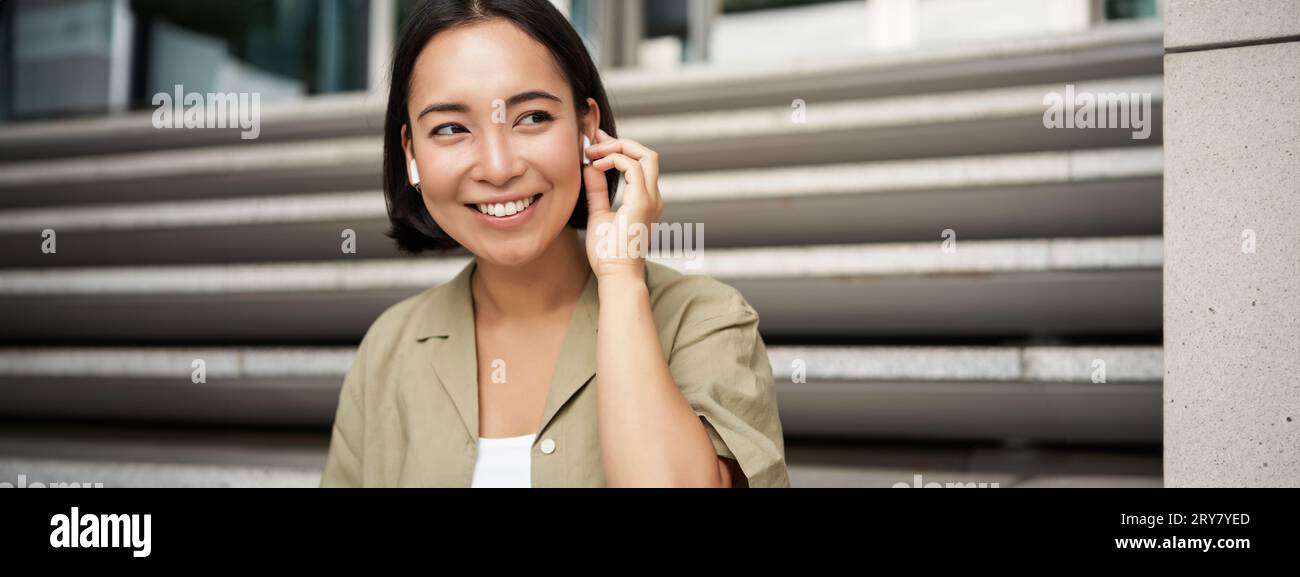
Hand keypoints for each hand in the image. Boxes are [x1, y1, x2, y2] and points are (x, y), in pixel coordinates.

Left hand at [582, 128, 663, 280]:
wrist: (616, 275)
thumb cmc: (608, 254)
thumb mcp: (598, 215)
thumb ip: (597, 191)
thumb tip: (590, 167)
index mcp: (646, 200)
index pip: (639, 163)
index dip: (618, 148)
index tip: (594, 145)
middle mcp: (653, 197)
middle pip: (647, 154)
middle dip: (620, 142)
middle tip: (594, 142)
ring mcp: (650, 198)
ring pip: (644, 155)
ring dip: (616, 148)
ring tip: (593, 153)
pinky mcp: (641, 202)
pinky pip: (632, 167)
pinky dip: (613, 160)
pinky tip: (595, 166)